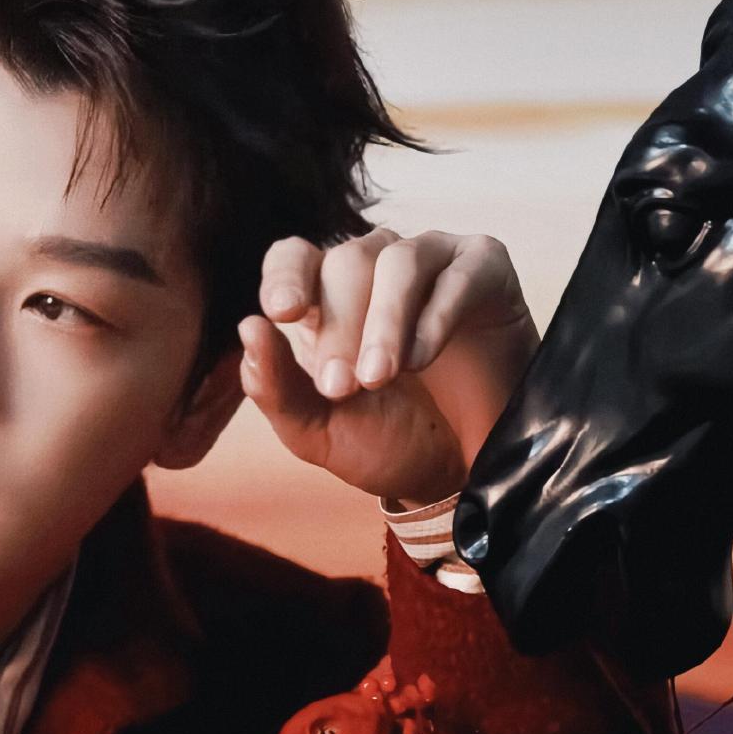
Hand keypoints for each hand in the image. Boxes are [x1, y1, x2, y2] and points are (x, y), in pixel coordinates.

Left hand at [239, 227, 538, 506]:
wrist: (463, 476)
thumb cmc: (387, 444)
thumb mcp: (317, 432)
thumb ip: (275, 387)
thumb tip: (248, 327)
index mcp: (326, 301)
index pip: (294, 257)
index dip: (286, 275)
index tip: (282, 312)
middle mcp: (376, 272)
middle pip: (346, 261)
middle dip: (340, 327)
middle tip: (342, 387)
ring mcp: (434, 265)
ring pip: (398, 260)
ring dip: (384, 321)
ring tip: (380, 377)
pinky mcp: (484, 271)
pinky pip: (458, 272)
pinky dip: (436, 315)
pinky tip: (422, 358)